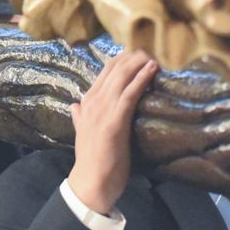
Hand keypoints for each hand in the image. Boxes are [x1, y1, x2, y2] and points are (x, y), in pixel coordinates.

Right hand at [66, 48, 157, 214]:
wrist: (91, 183)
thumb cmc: (92, 160)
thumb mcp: (84, 133)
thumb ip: (79, 117)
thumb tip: (74, 105)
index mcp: (87, 103)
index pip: (105, 71)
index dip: (123, 58)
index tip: (139, 50)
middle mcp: (93, 102)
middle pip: (115, 69)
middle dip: (134, 55)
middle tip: (152, 46)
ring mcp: (103, 111)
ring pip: (122, 77)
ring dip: (140, 62)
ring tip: (155, 52)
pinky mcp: (115, 121)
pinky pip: (130, 94)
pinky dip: (141, 79)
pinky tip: (152, 69)